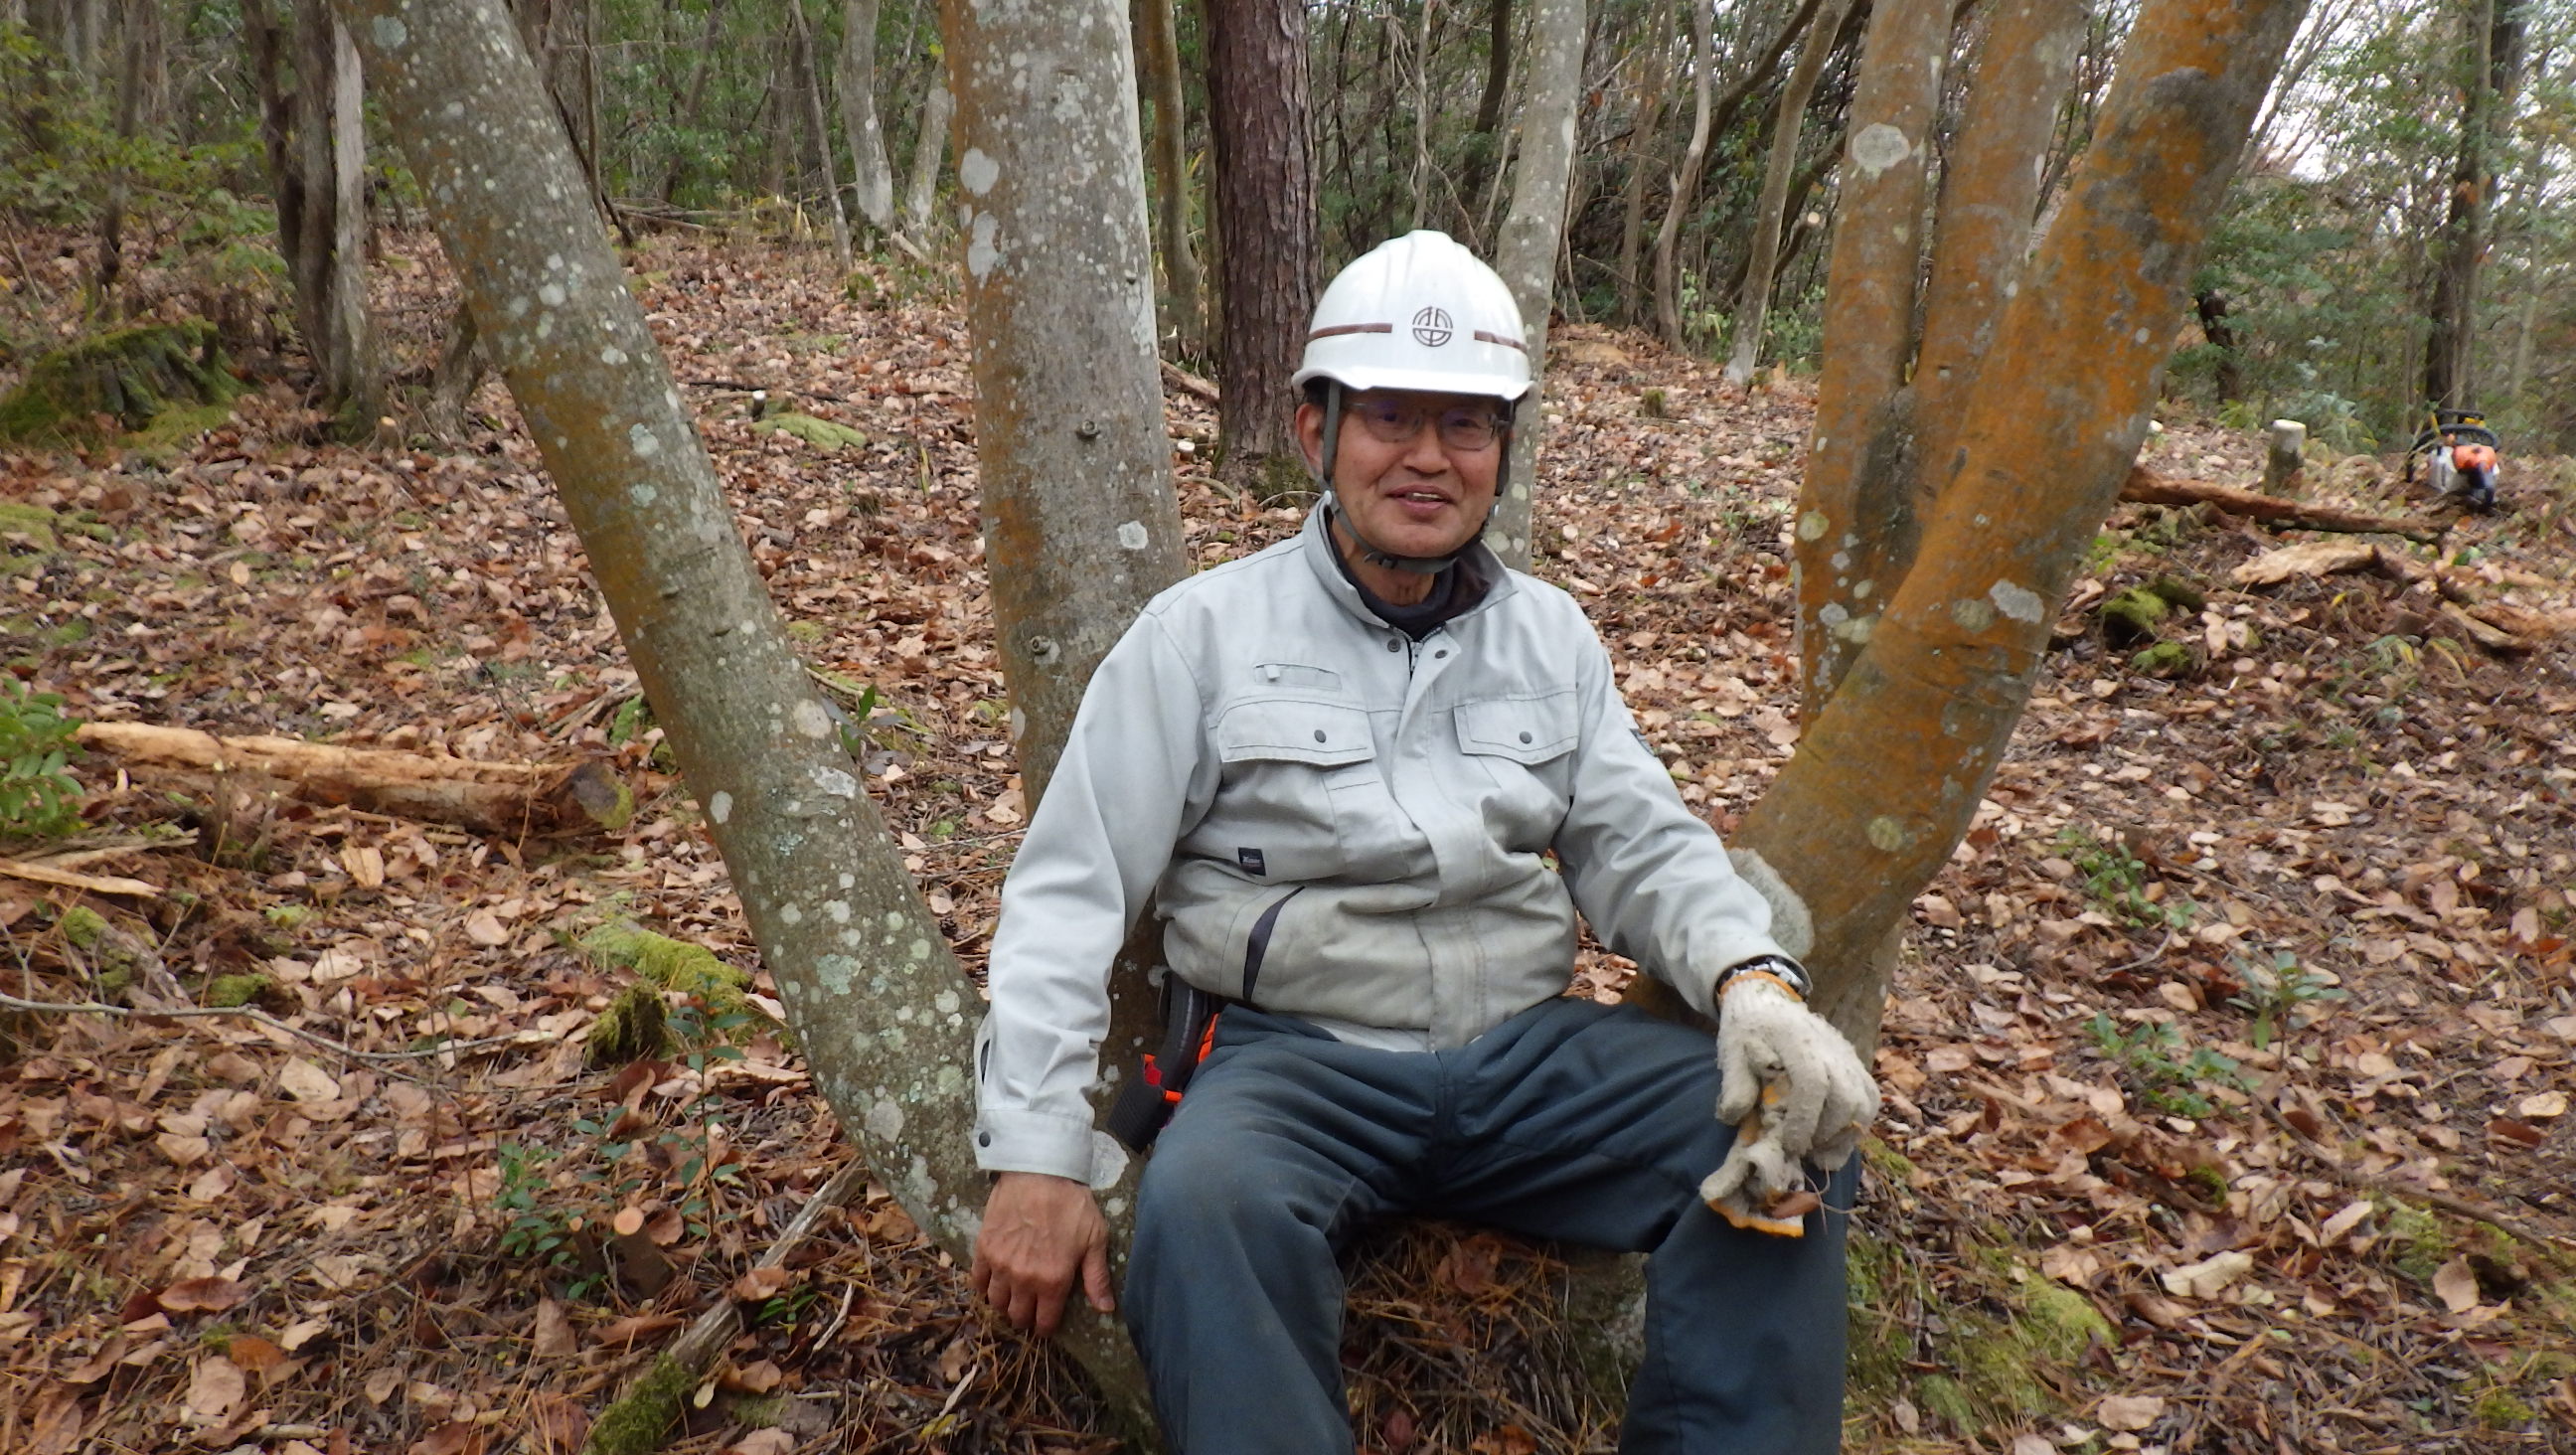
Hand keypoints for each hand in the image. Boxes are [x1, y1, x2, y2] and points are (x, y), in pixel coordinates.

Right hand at [972, 1171, 1114, 1335]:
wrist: (1039, 1172)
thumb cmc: (1072, 1204)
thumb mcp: (1095, 1239)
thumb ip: (1097, 1277)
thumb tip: (1106, 1309)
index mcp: (1053, 1281)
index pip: (1044, 1322)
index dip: (1046, 1327)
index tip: (1047, 1322)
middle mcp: (1024, 1280)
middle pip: (1017, 1316)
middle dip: (1025, 1317)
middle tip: (1030, 1308)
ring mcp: (1000, 1265)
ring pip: (996, 1302)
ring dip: (1005, 1303)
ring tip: (1013, 1295)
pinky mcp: (983, 1249)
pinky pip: (978, 1281)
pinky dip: (984, 1286)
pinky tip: (994, 1280)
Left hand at [1704, 975, 1877, 1208]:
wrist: (1770, 1003)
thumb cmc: (1749, 1031)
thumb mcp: (1732, 1052)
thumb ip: (1734, 1085)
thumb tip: (1733, 1119)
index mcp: (1798, 1042)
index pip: (1813, 1084)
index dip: (1804, 1120)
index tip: (1790, 1145)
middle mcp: (1831, 1049)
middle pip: (1846, 1098)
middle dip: (1826, 1134)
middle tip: (1803, 1152)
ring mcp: (1848, 1057)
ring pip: (1864, 1102)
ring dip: (1846, 1134)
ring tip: (1821, 1152)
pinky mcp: (1856, 1065)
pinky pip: (1870, 1098)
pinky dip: (1858, 1124)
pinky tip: (1836, 1140)